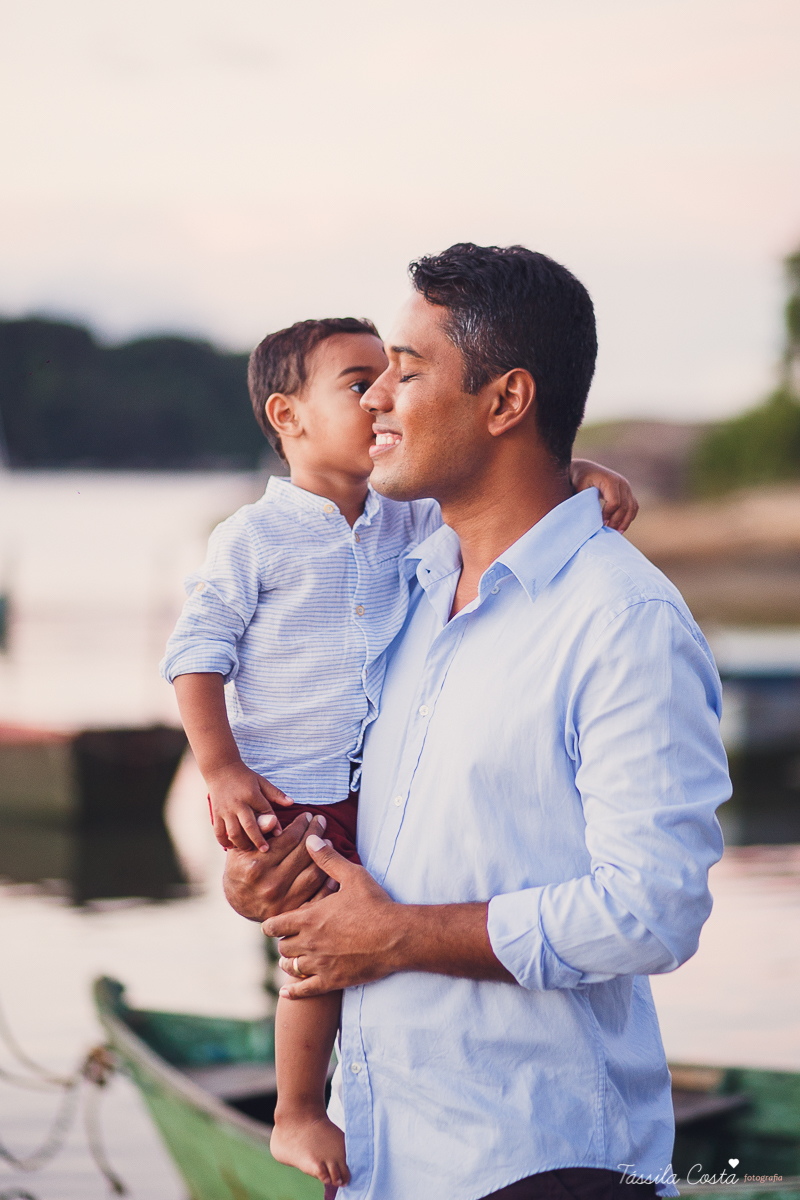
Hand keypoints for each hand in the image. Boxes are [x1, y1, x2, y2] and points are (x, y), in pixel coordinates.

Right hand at [207, 760, 293, 851]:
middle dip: (258, 840)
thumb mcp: (262, 782)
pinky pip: (219, 831)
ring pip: (233, 832)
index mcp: (252, 795)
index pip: (266, 811)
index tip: (280, 835)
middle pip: (249, 826)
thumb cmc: (245, 777)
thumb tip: (292, 802)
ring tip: (249, 849)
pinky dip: (224, 841)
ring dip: (242, 843)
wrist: (220, 769)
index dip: (274, 824)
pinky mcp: (216, 813)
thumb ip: (276, 794)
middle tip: (266, 850)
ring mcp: (225, 810)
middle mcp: (238, 803)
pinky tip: (231, 847)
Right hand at [223, 813, 330, 920]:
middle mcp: (270, 885)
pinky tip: (332, 867)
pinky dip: (328, 881)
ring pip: (313, 874)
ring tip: (327, 841)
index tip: (307, 816)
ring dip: (325, 856)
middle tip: (320, 821)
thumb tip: (273, 819)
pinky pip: (318, 896)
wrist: (238, 901)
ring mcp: (283, 902)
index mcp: (256, 866)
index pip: (289, 839)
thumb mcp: (241, 846)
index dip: (302, 824)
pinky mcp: (293, 913)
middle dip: (315, 833)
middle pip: (303, 854)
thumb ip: (257, 830)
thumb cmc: (241, 867)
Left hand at [264, 836, 399, 997]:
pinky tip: (287, 991)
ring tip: (294, 959)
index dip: (272, 925)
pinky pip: (304, 991)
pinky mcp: (331, 981)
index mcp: (309, 918)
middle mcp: (309, 943)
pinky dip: (292, 992)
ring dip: (289, 963)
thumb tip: (311, 839)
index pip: (274, 925)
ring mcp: (319, 964)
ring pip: (290, 968)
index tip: (275, 924)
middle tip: (291, 939)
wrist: (397, 936)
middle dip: (284, 942)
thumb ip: (328, 859)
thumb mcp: (352, 875)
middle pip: (282, 947)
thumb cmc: (375, 904)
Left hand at [570, 458, 638, 531]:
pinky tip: (620, 526)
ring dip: (625, 521)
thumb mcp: (580, 488)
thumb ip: (586, 502)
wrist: (586, 469)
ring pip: (632, 508)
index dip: (608, 515)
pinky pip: (634, 506)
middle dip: (617, 521)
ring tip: (616, 533)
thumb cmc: (580, 479)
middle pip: (625, 506)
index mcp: (611, 481)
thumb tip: (589, 521)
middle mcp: (622, 483)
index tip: (600, 523)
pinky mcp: (628, 492)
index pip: (615, 502)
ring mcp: (627, 487)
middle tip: (608, 531)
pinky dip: (629, 517)